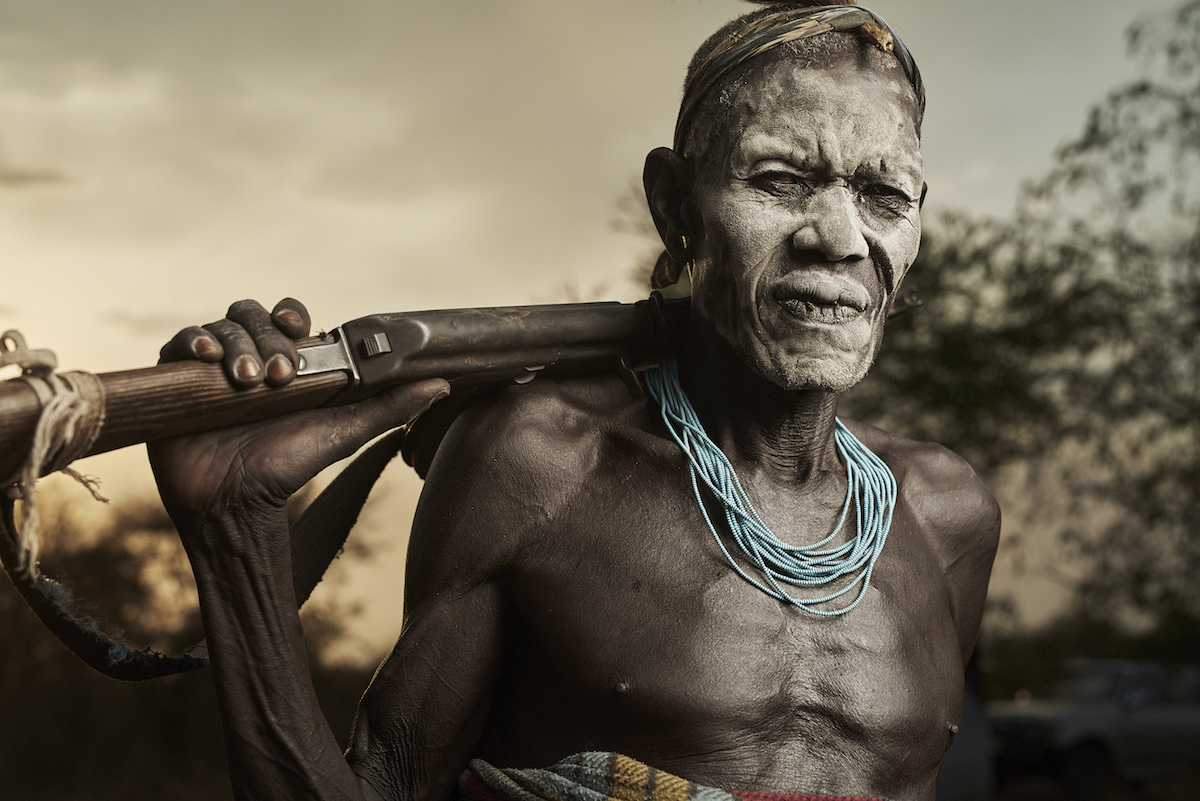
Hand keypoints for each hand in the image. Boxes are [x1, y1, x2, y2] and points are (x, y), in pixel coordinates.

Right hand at [149, 298, 448, 527]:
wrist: (235, 504)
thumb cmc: (289, 466)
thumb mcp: (345, 432)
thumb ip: (390, 407)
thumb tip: (441, 384)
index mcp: (286, 363)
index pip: (287, 318)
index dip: (292, 315)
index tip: (302, 332)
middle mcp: (249, 358)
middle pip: (252, 316)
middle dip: (267, 339)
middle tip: (278, 378)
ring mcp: (212, 368)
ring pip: (221, 326)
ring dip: (237, 344)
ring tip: (248, 383)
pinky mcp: (178, 380)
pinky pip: (180, 343)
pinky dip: (194, 342)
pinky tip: (208, 358)